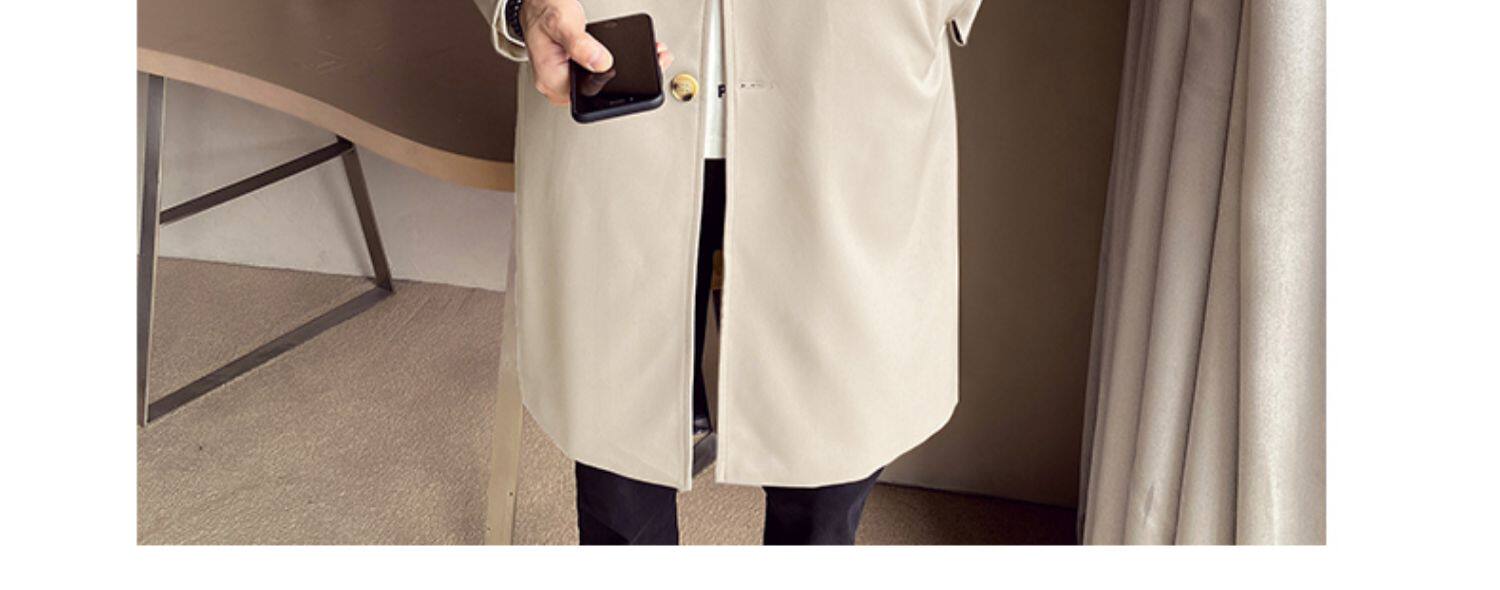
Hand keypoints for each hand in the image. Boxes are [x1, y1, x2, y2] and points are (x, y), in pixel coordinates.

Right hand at [521, 0, 673, 104]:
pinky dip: (621, 64)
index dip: (616, 89)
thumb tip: (600, 63)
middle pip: (601, 92)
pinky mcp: (578, 71)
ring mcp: (570, 78)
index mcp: (552, 80)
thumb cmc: (543, 10)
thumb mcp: (562, 23)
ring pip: (604, 84)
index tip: (639, 76)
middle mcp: (559, 83)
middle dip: (631, 80)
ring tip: (653, 57)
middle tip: (655, 63)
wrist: (537, 2)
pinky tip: (637, 54)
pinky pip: (602, 73)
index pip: (590, 97)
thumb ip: (580, 45)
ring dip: (630, 73)